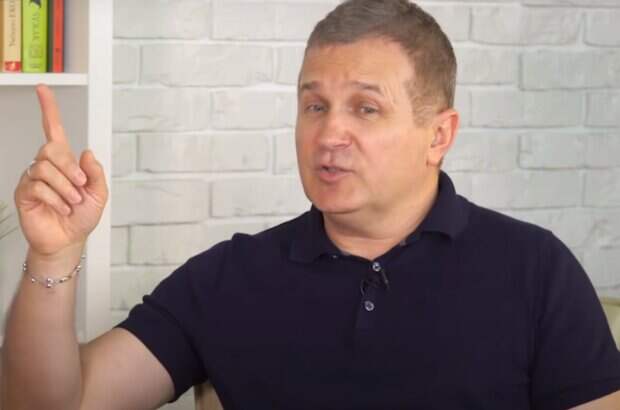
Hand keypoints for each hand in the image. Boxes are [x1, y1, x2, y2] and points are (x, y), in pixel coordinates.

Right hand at [13, 84, 108, 256]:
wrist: (68, 241)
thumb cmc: (82, 217)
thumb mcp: (99, 193)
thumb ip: (96, 172)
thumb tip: (86, 151)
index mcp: (66, 161)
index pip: (53, 129)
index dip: (49, 109)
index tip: (43, 90)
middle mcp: (47, 165)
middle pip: (51, 148)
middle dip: (69, 167)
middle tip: (81, 185)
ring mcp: (33, 178)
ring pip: (44, 167)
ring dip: (65, 187)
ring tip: (73, 202)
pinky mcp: (24, 192)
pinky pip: (38, 185)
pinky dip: (55, 198)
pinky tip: (61, 208)